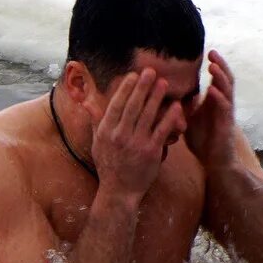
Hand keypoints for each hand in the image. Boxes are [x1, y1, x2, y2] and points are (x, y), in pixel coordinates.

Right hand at [90, 68, 186, 199]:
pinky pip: (162, 130)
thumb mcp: (97, 143)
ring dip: (156, 97)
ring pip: (148, 115)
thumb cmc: (108, 166)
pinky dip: (169, 117)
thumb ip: (95, 121)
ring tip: (163, 83)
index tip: (133, 75)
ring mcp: (135, 143)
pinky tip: (176, 106)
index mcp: (106, 131)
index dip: (125, 89)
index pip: (116, 105)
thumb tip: (86, 102)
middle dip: (142, 86)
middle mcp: (119, 135)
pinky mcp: (151, 152)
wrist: (119, 191)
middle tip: (151, 71)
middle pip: (133, 106)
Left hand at [185, 50, 237, 169]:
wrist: (214, 161)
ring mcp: (226, 113)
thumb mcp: (189, 119)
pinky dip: (219, 98)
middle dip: (220, 64)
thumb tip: (172, 91)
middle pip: (226, 78)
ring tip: (212, 65)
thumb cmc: (202, 141)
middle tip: (212, 51)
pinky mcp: (226, 125)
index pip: (217, 78)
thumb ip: (184, 105)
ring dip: (221, 77)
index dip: (214, 65)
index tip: (205, 52)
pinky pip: (225, 108)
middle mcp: (223, 104)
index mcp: (214, 101)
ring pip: (228, 90)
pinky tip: (212, 90)